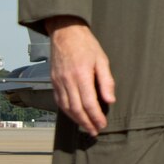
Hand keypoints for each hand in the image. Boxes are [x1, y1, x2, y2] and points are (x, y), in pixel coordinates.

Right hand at [46, 17, 114, 135]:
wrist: (65, 32)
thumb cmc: (86, 45)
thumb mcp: (102, 60)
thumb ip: (106, 81)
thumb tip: (110, 100)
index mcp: (81, 75)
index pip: (89, 103)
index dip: (96, 117)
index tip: (103, 124)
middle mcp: (68, 80)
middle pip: (76, 109)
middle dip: (86, 123)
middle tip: (95, 132)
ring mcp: (58, 81)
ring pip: (66, 107)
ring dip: (76, 120)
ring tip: (86, 127)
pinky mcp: (53, 81)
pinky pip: (59, 101)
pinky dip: (67, 111)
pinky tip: (74, 116)